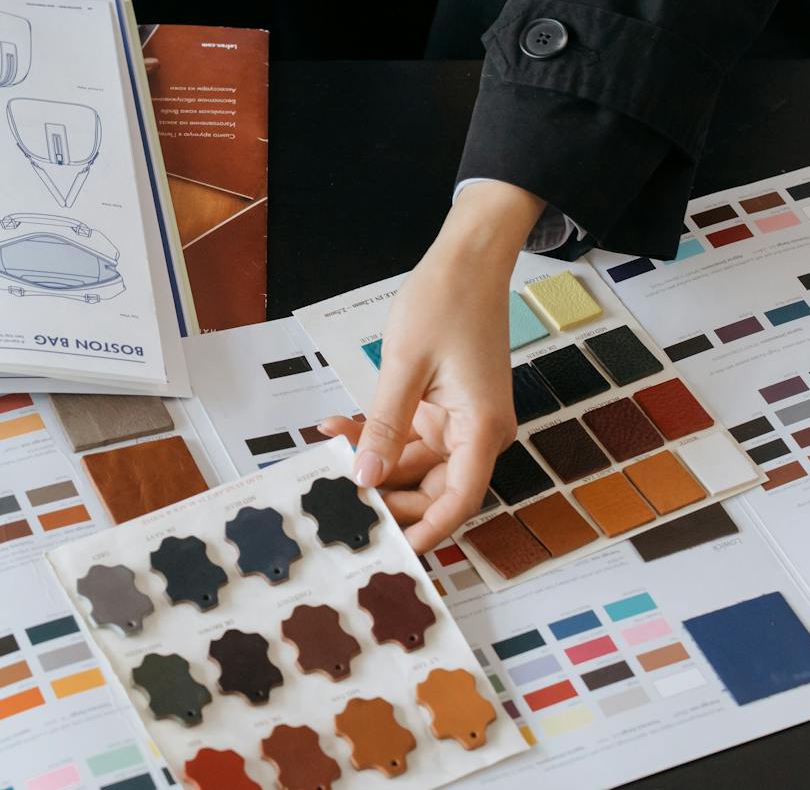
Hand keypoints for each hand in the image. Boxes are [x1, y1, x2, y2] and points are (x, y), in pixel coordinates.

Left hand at [319, 180, 546, 551]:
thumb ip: (384, 427)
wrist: (468, 258)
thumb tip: (364, 476)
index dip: (427, 531)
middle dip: (388, 497)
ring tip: (327, 456)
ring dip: (372, 463)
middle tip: (342, 503)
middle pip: (434, 489)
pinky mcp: (445, 406)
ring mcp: (461, 420)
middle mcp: (478, 432)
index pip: (458, 500)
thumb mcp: (404, 367)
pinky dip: (376, 435)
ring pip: (414, 464)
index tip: (394, 551)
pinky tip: (338, 428)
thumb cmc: (447, 301)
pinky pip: (408, 435)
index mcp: (482, 429)